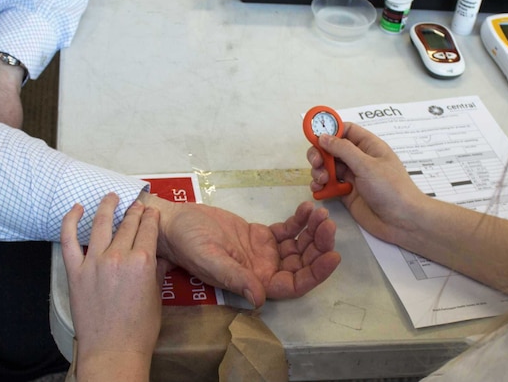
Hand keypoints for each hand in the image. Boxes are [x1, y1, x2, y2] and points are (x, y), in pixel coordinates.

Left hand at [61, 193, 161, 380]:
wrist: (113, 351)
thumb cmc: (139, 330)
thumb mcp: (156, 297)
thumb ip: (156, 272)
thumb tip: (159, 258)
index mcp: (143, 262)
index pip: (148, 229)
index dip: (150, 218)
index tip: (151, 211)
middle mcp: (119, 257)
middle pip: (127, 224)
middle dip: (133, 211)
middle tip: (135, 203)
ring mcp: (94, 263)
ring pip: (100, 224)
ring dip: (106, 206)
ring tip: (110, 197)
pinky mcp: (76, 272)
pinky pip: (69, 240)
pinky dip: (70, 221)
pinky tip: (76, 209)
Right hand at [144, 193, 340, 307]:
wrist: (175, 223)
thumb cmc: (188, 243)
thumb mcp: (210, 260)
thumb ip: (236, 278)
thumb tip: (259, 299)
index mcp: (254, 282)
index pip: (293, 284)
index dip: (316, 273)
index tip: (332, 255)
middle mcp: (263, 271)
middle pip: (301, 264)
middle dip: (318, 246)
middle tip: (327, 224)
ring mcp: (263, 253)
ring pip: (298, 246)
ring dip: (312, 231)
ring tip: (319, 212)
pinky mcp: (260, 235)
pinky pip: (287, 230)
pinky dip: (300, 221)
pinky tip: (306, 208)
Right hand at [307, 122, 426, 243]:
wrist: (402, 221)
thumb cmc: (391, 189)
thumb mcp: (367, 165)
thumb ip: (343, 149)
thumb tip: (323, 136)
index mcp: (368, 146)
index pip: (345, 130)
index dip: (329, 130)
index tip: (314, 136)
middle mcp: (359, 159)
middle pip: (332, 148)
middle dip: (320, 153)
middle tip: (316, 163)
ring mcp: (352, 176)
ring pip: (327, 166)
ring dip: (319, 170)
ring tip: (321, 180)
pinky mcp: (346, 192)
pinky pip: (328, 184)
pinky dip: (320, 185)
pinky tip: (319, 189)